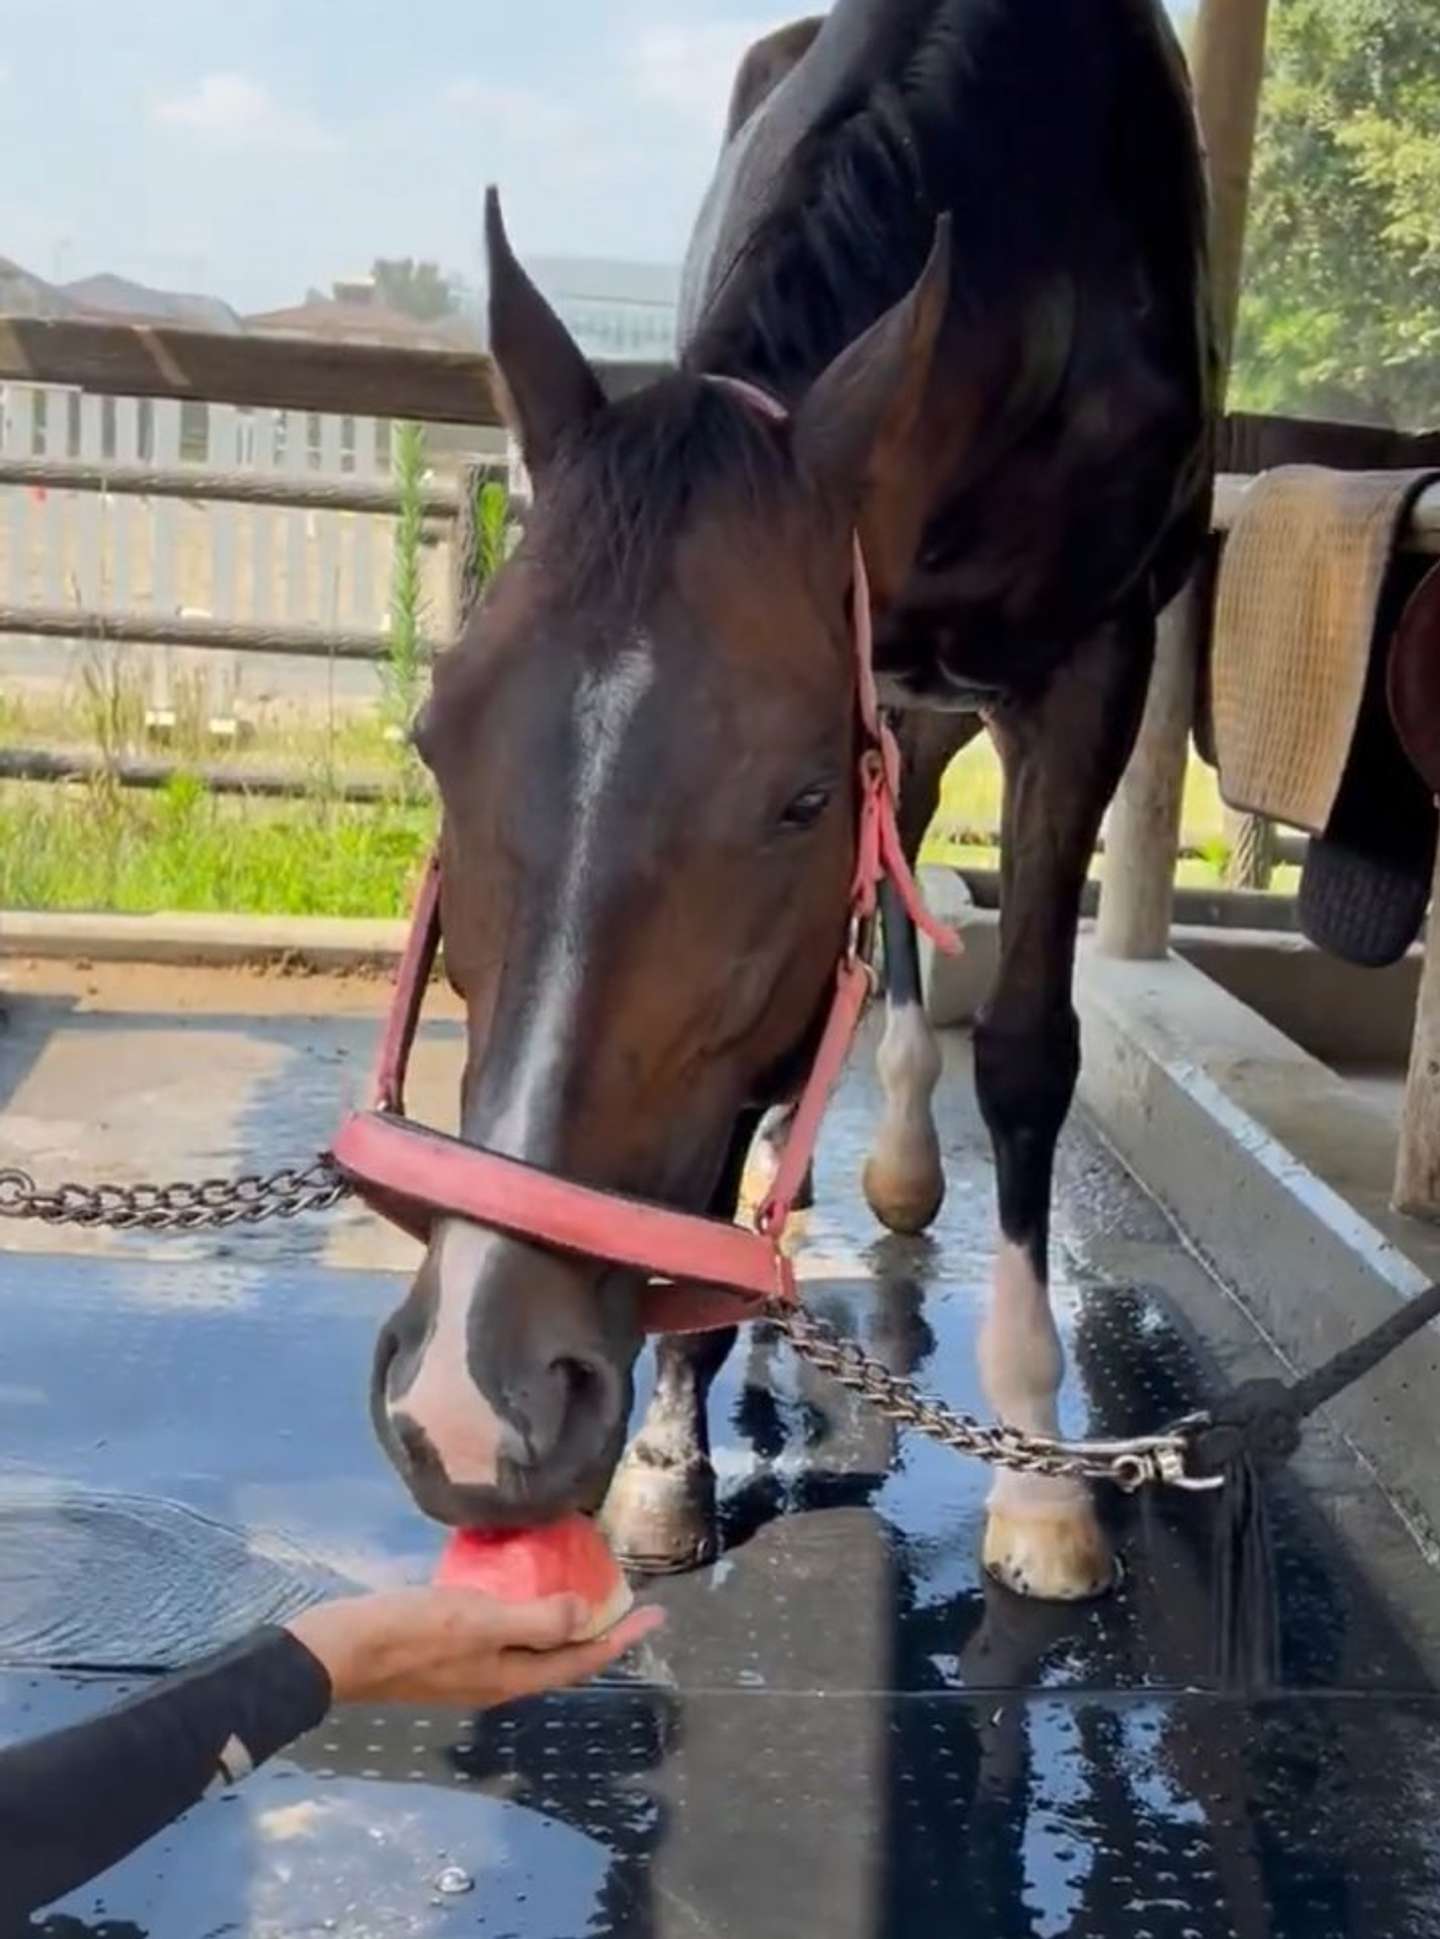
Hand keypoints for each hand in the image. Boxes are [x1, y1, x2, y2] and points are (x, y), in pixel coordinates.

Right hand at [287, 1590, 663, 1707]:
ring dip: (561, 1616)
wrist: (338, 1652)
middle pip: (561, 1654)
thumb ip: (535, 1619)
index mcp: (512, 1675)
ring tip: (580, 1580)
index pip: (581, 1659)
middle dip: (597, 1626)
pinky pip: (501, 1628)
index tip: (656, 1613)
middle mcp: (497, 1676)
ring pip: (532, 1641)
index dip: (620, 1637)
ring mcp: (470, 1664)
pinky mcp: (446, 1646)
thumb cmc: (410, 1635)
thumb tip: (587, 1614)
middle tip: (624, 1593)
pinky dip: (522, 1606)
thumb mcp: (478, 1621)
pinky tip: (514, 1577)